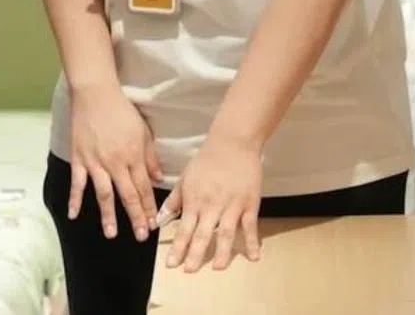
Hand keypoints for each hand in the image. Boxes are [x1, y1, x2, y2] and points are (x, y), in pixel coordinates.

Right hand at [69, 83, 162, 242]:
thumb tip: (159, 178)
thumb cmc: (121, 110)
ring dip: (108, 215)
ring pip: (104, 194)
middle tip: (140, 236)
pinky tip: (74, 215)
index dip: (149, 207)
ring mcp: (96, 161)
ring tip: (111, 234)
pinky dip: (75, 199)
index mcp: (133, 156)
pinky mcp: (79, 158)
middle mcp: (116, 162)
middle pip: (127, 195)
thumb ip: (150, 157)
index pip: (144, 187)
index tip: (153, 225)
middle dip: (135, 217)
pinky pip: (78, 182)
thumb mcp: (143, 131)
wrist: (96, 94)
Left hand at [164, 134, 261, 272]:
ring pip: (225, 232)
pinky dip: (252, 242)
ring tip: (218, 268)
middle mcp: (212, 205)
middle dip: (195, 254)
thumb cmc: (207, 160)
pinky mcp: (249, 203)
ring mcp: (232, 205)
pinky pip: (250, 226)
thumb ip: (174, 200)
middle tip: (189, 271)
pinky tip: (253, 257)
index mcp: (195, 199)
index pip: (184, 228)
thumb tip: (161, 220)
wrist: (233, 142)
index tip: (171, 264)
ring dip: (222, 252)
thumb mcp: (186, 177)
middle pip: (203, 233)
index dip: (178, 247)